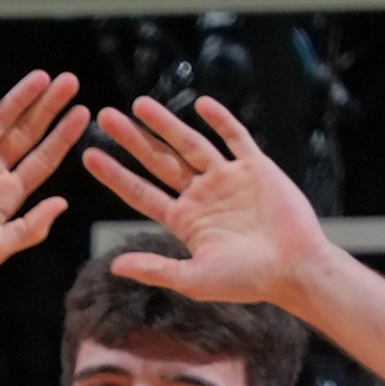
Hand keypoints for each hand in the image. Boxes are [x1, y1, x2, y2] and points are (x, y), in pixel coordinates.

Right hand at [0, 72, 90, 287]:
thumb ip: (28, 228)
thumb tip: (62, 203)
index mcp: (6, 196)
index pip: (42, 160)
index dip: (63, 136)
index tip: (84, 112)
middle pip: (25, 134)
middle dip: (47, 108)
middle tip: (70, 81)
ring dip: (17, 98)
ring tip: (41, 76)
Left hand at [83, 94, 332, 309]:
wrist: (294, 268)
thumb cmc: (246, 281)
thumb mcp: (194, 279)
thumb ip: (155, 270)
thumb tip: (112, 267)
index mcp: (184, 221)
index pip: (141, 193)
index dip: (115, 175)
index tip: (89, 156)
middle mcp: (201, 196)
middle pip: (159, 161)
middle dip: (133, 140)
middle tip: (105, 117)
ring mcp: (228, 179)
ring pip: (190, 144)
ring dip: (166, 124)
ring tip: (140, 104)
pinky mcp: (256, 168)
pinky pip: (235, 138)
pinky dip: (220, 120)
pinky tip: (201, 104)